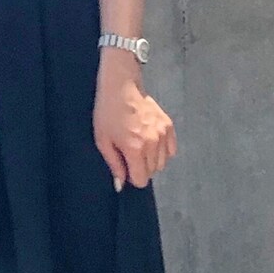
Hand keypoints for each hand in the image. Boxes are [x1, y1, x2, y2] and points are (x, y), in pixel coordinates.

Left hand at [93, 48, 176, 189]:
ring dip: (152, 161)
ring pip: (162, 163)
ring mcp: (163, 134)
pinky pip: (171, 150)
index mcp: (135, 148)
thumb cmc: (108, 113)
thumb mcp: (103, 141)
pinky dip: (162, 151)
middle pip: (152, 172)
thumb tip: (121, 185)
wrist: (122, 87)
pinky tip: (151, 142)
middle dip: (141, 169)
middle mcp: (152, 143)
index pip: (141, 180)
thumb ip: (114, 165)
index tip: (126, 167)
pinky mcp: (169, 126)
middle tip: (130, 153)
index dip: (132, 177)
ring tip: (140, 146)